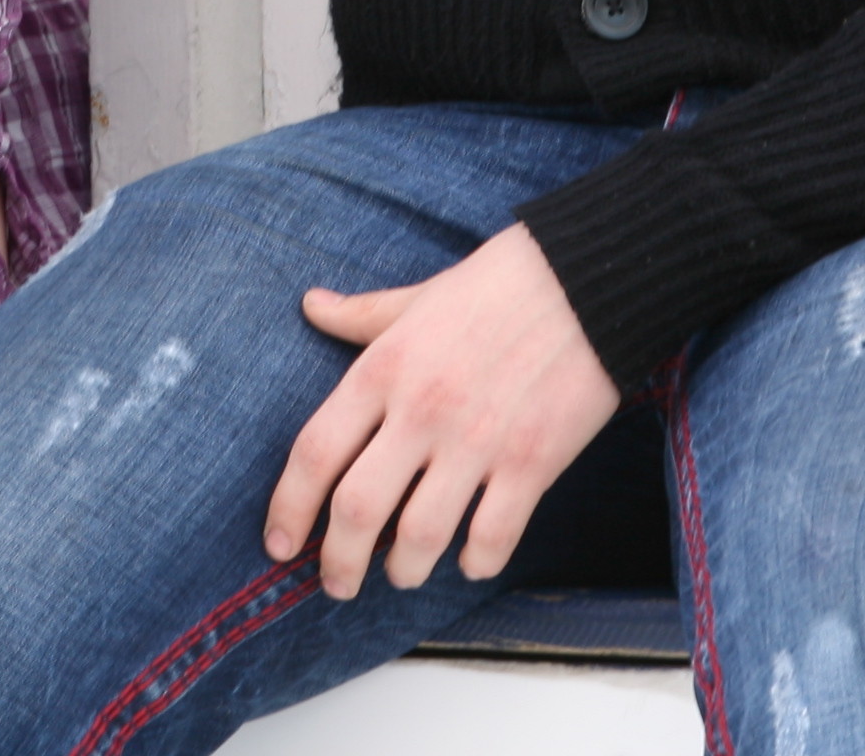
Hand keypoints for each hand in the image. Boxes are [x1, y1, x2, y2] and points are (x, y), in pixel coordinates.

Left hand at [265, 223, 620, 599]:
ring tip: (400, 574)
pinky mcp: (532, 462)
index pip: (314, 452)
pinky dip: (475, 562)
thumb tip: (310, 304)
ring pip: (420, 537)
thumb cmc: (497, 286)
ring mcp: (478, 440)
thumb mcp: (418, 297)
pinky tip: (470, 560)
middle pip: (357, 510)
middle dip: (338, 562)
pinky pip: (492, 537)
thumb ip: (361, 314)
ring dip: (403, 570)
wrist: (586, 280)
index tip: (278, 545)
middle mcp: (421, 410)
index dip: (287, 508)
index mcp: (383, 368)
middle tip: (336, 584)